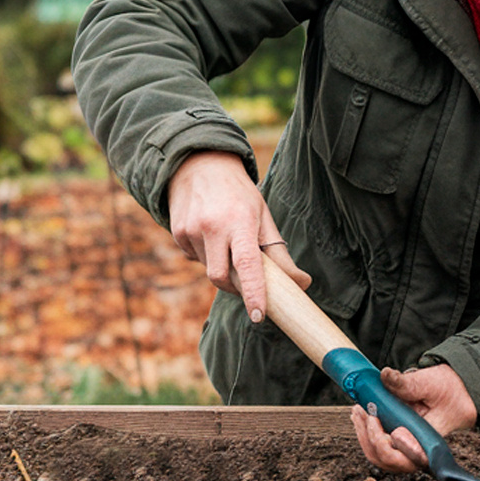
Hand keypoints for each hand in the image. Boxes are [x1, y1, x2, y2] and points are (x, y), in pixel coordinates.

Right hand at [167, 150, 310, 321]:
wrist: (200, 164)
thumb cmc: (240, 194)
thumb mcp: (263, 217)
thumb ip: (279, 254)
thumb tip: (302, 284)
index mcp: (240, 221)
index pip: (247, 264)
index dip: (253, 292)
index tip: (259, 316)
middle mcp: (212, 226)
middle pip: (222, 278)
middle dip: (236, 287)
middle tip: (247, 280)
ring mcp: (191, 230)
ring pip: (209, 269)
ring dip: (222, 268)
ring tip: (228, 242)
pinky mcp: (176, 232)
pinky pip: (195, 258)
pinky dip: (207, 256)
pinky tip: (211, 235)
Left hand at [350, 365, 477, 473]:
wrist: (458, 389)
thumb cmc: (450, 389)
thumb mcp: (430, 382)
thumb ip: (407, 383)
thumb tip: (385, 376)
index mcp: (430, 442)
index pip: (406, 458)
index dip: (386, 446)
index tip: (375, 420)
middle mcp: (419, 451)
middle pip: (388, 460)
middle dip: (369, 437)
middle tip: (361, 411)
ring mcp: (410, 449)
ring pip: (382, 457)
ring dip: (365, 436)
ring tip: (358, 412)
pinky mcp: (403, 442)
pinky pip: (382, 448)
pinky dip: (369, 434)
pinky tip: (363, 417)